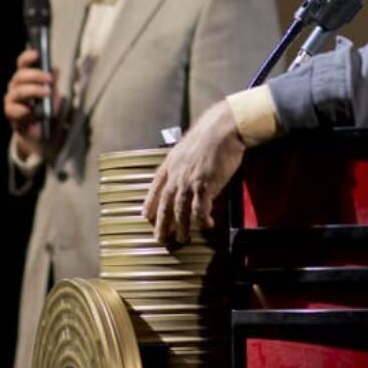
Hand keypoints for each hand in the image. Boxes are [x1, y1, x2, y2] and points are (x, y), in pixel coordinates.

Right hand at [3, 48, 58, 159]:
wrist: (40, 130)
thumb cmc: (44, 108)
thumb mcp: (52, 92)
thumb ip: (52, 81)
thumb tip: (55, 69)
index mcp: (24, 78)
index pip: (22, 64)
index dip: (27, 57)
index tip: (37, 54)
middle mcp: (15, 86)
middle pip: (20, 75)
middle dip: (36, 75)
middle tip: (49, 78)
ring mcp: (11, 99)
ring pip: (18, 91)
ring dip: (33, 90)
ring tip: (47, 93)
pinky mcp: (10, 113)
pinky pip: (14, 109)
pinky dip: (24, 109)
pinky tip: (32, 110)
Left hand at [142, 101, 245, 243]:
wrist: (221, 128)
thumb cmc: (209, 134)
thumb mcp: (187, 146)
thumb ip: (184, 161)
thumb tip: (187, 169)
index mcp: (170, 164)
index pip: (155, 188)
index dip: (150, 203)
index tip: (146, 216)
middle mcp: (176, 176)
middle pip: (165, 205)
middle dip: (161, 224)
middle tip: (160, 239)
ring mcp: (189, 182)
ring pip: (181, 212)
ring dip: (181, 227)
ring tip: (182, 239)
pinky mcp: (205, 186)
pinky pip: (201, 210)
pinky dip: (203, 220)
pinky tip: (207, 226)